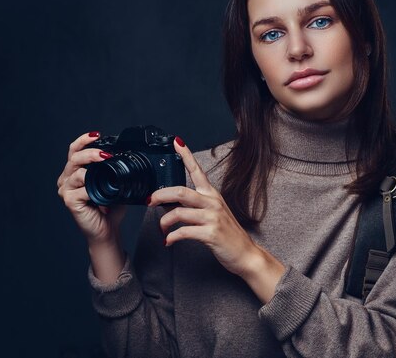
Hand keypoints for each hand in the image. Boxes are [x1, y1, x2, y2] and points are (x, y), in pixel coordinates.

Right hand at [57, 132, 125, 244]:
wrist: (107, 229)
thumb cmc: (110, 207)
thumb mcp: (114, 183)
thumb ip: (114, 171)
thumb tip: (127, 157)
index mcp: (75, 172)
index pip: (75, 150)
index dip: (84, 140)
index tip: (97, 134)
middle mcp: (66, 179)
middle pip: (75, 158)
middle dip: (91, 153)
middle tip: (107, 155)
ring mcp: (66, 190)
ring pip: (78, 173)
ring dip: (95, 172)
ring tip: (109, 177)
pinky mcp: (69, 201)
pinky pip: (82, 189)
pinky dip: (94, 190)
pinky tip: (103, 196)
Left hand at [150, 137, 284, 301]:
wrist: (245, 253)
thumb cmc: (227, 234)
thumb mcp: (212, 214)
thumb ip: (193, 206)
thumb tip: (169, 203)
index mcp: (212, 195)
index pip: (197, 171)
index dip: (186, 155)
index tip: (176, 141)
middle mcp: (212, 203)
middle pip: (180, 192)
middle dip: (160, 195)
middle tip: (150, 201)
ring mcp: (212, 218)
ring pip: (179, 212)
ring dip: (164, 221)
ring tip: (162, 229)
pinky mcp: (211, 234)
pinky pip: (184, 232)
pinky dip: (171, 237)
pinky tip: (169, 241)